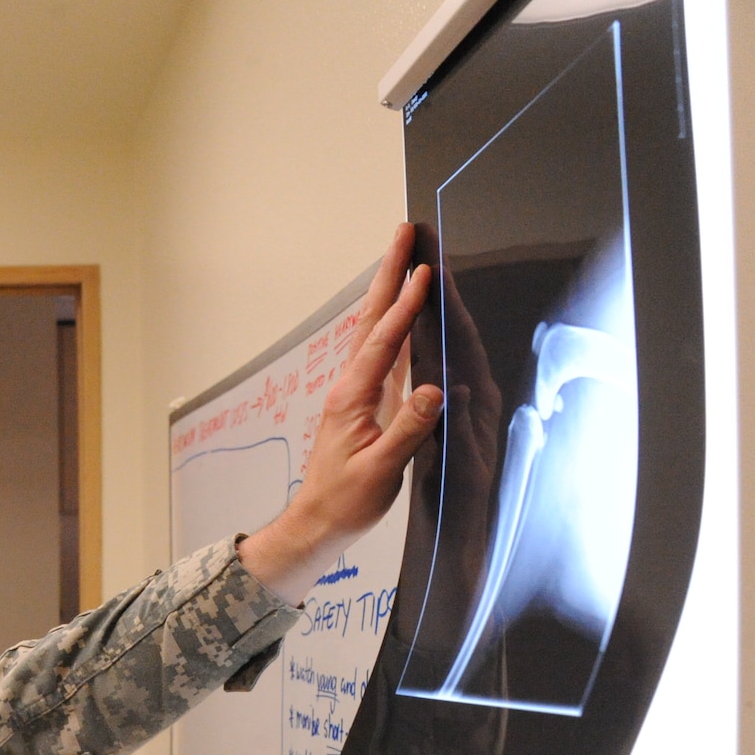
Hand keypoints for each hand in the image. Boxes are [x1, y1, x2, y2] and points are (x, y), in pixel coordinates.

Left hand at [239, 225, 445, 601]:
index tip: (424, 272)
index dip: (405, 306)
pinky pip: (383, 351)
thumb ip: (407, 431)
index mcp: (353, 397)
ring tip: (408, 256)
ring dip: (391, 291)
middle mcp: (351, 385)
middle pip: (373, 318)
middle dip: (390, 274)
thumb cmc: (346, 501)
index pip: (383, 342)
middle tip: (406, 232)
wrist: (319, 521)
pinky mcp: (365, 401)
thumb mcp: (379, 471)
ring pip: (376, 329)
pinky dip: (395, 322)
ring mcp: (357, 391)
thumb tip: (435, 391)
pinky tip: (407, 310)